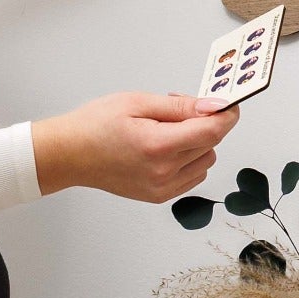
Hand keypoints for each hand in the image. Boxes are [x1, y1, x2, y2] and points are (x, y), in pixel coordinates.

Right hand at [31, 93, 239, 201]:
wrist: (69, 154)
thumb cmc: (95, 125)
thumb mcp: (138, 102)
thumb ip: (180, 106)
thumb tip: (213, 106)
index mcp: (158, 146)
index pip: (212, 131)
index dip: (226, 114)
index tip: (229, 103)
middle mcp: (163, 172)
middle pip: (211, 143)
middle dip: (204, 121)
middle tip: (178, 108)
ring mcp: (162, 188)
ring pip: (206, 160)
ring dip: (198, 141)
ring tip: (167, 128)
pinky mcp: (159, 196)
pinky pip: (194, 175)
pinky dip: (190, 159)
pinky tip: (167, 146)